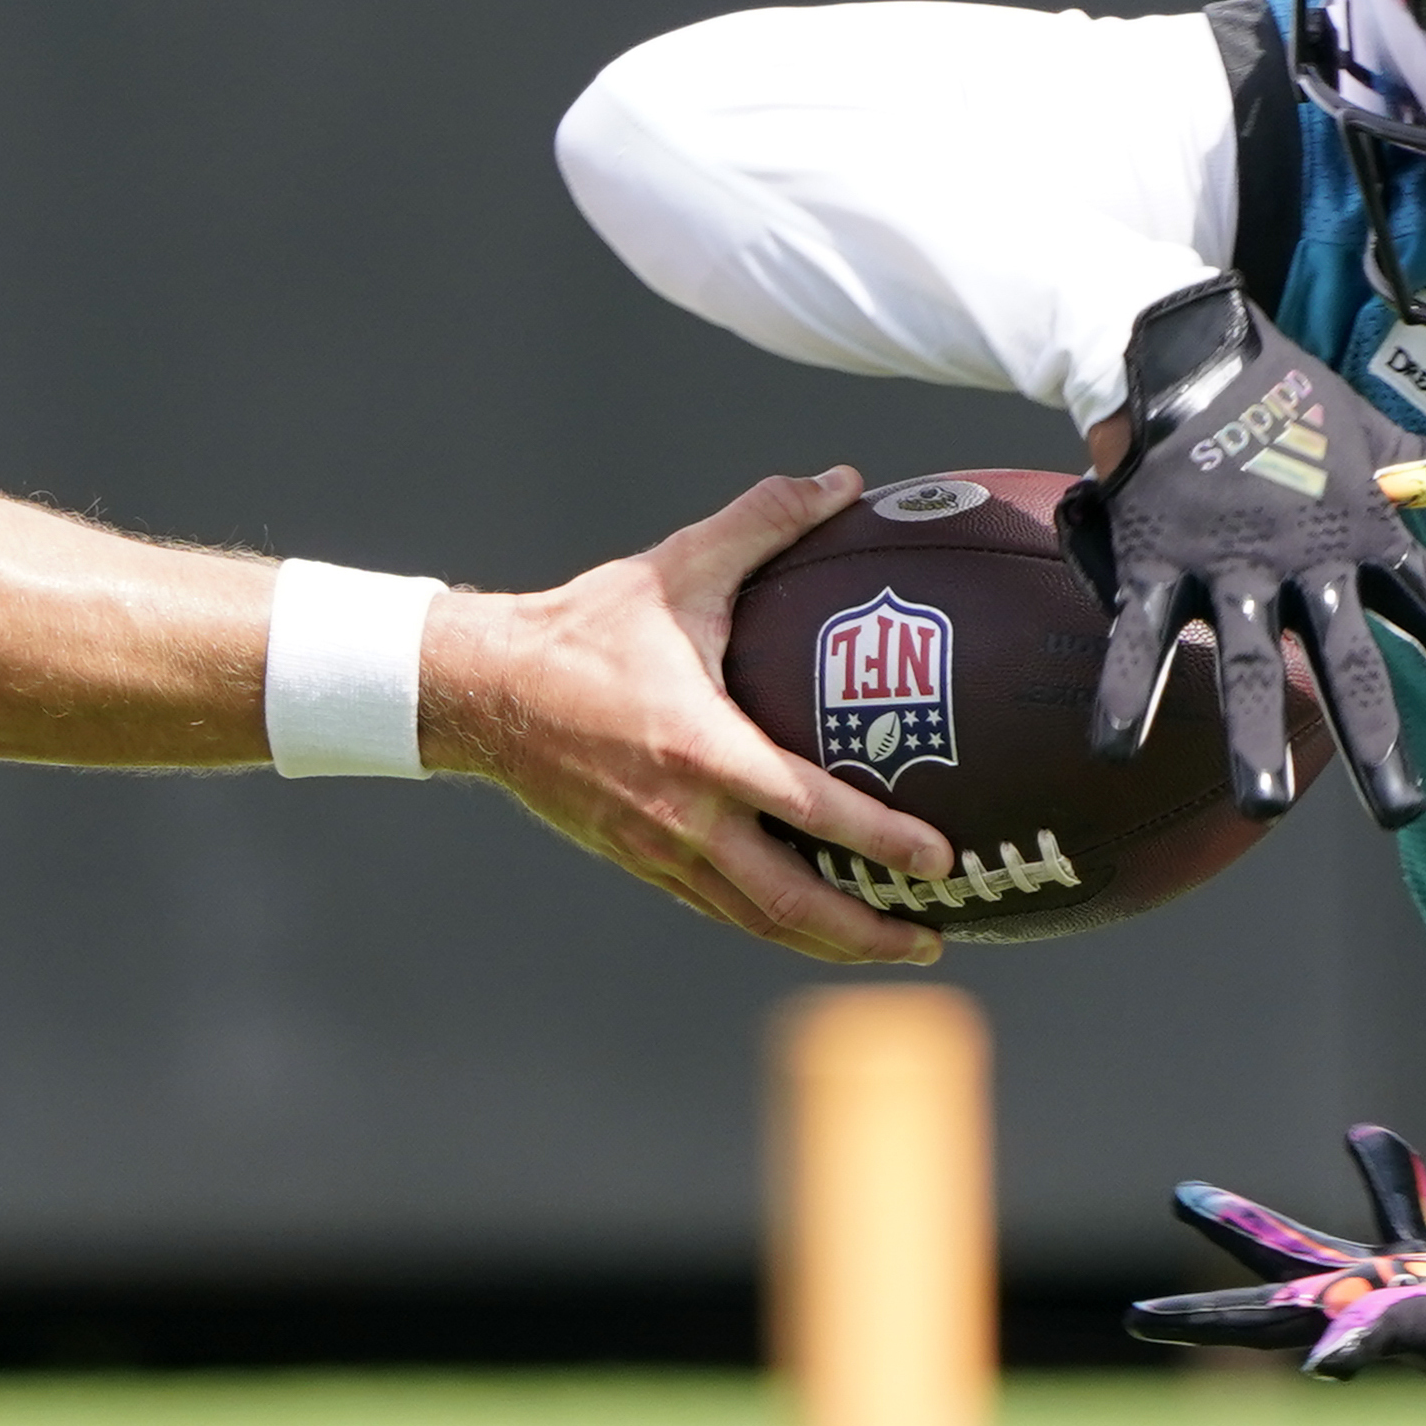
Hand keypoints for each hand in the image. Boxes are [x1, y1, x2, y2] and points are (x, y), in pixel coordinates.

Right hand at [431, 470, 970, 967]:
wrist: (484, 691)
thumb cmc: (584, 628)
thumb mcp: (677, 567)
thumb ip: (762, 521)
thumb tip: (842, 481)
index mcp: (699, 749)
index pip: (810, 809)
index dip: (882, 840)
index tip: (941, 861)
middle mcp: (682, 816)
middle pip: (789, 901)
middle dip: (867, 932)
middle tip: (933, 940)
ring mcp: (658, 849)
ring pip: (755, 919)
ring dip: (827, 939)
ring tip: (891, 945)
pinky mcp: (639, 861)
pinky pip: (720, 907)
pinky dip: (775, 923)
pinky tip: (813, 918)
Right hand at [1059, 276, 1425, 826]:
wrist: (1183, 348)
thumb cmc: (1281, 391)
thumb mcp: (1363, 426)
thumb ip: (1421, 463)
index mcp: (1363, 532)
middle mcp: (1306, 560)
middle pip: (1350, 663)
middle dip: (1376, 740)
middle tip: (1403, 810)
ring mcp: (1231, 564)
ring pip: (1249, 663)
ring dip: (1255, 736)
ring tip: (1263, 806)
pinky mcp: (1160, 560)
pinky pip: (1142, 635)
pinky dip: (1127, 689)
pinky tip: (1115, 748)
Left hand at [1127, 1111, 1425, 1425]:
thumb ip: (1392, 1336)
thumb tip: (1323, 1362)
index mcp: (1375, 1316)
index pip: (1267, 1311)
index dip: (1203, 1314)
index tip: (1137, 1320)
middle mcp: (1411, 1299)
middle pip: (1310, 1257)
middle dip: (1251, 1227)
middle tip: (1184, 1196)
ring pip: (1411, 1220)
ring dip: (1387, 1176)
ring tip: (1359, 1135)